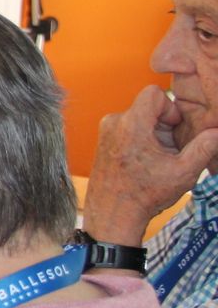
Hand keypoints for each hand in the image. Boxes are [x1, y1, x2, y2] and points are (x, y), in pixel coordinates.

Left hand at [84, 84, 217, 245]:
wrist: (112, 214)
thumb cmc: (145, 195)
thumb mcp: (183, 172)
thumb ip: (204, 148)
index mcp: (131, 124)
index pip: (154, 93)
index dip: (171, 109)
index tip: (175, 131)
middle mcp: (114, 122)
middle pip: (149, 108)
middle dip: (166, 126)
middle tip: (170, 152)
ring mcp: (106, 131)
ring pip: (140, 120)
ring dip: (155, 135)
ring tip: (158, 161)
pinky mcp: (104, 141)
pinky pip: (129, 129)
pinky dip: (142, 141)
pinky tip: (146, 163)